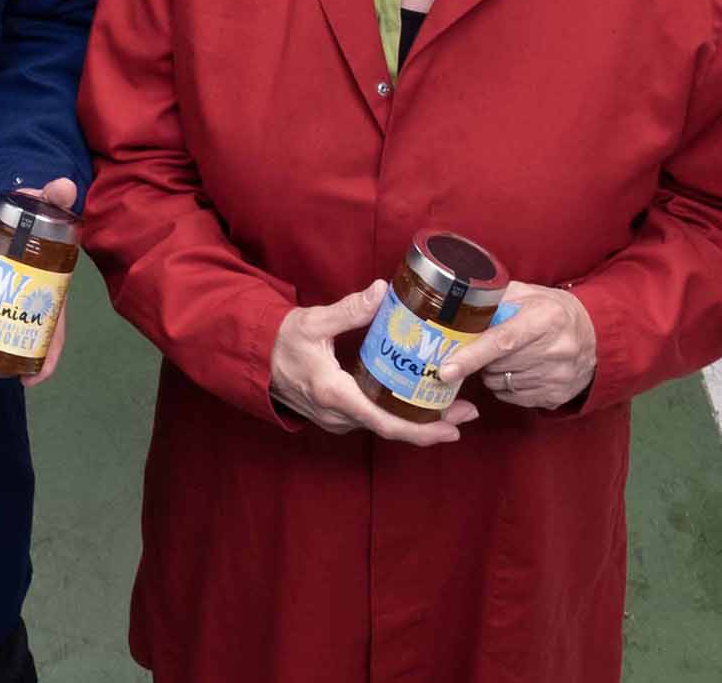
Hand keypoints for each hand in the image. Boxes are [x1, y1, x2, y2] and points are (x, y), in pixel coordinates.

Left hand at [15, 178, 79, 388]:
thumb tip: (63, 185)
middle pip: (28, 341)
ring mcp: (11, 297)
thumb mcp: (46, 203)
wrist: (18, 206)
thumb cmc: (38, 209)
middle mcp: (33, 300)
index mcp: (52, 289)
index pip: (56, 331)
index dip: (49, 356)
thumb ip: (54, 195)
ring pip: (4, 334)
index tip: (34, 378)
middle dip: (13, 360)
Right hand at [265, 281, 471, 444]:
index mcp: (337, 395)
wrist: (254, 359)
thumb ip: (349, 310)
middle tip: (468, 412)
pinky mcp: (336, 415)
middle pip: (393, 428)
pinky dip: (398, 414)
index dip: (423, 430)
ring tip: (451, 406)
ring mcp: (337, 419)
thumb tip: (383, 292)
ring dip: (417, 420)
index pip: (386, 423)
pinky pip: (373, 419)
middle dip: (432, 425)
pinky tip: (416, 401)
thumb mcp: (313, 322)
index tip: (453, 427)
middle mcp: (339, 416)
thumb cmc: (281, 342)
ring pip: (384, 426)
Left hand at [437, 281, 597, 412]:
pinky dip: (507, 386)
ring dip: (494, 373)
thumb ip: (495, 300)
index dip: (471, 356)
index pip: (502, 341)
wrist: (596, 335)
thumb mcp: (528, 294)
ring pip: (502, 384)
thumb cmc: (553, 311)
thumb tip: (458, 310)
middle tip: (484, 346)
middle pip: (498, 365)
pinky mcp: (558, 396)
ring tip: (506, 356)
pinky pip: (514, 398)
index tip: (446, 369)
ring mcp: (558, 377)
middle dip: (481, 359)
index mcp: (546, 318)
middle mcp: (556, 350)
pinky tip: (518, 370)